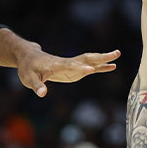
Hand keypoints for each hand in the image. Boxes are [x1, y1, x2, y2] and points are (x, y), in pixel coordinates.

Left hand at [0, 32, 119, 96]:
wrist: (29, 58)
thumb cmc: (28, 68)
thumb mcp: (29, 79)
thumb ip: (36, 86)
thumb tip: (43, 94)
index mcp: (56, 65)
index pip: (70, 66)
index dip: (79, 68)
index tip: (91, 69)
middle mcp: (67, 63)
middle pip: (86, 58)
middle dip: (100, 57)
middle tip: (115, 53)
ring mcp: (72, 65)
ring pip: (90, 60)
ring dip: (103, 58)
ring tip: (118, 55)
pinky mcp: (74, 69)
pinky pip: (90, 67)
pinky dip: (101, 67)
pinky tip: (112, 66)